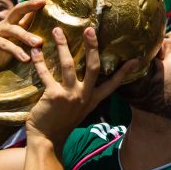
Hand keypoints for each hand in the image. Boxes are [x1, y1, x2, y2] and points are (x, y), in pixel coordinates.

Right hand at [0, 0, 44, 97]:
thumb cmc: (5, 60)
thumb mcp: (21, 48)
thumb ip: (32, 40)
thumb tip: (54, 37)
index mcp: (14, 24)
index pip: (27, 9)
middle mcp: (5, 24)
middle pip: (18, 10)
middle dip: (30, 4)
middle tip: (43, 3)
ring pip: (13, 29)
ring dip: (26, 35)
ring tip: (38, 43)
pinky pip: (4, 44)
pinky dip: (15, 50)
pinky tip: (25, 58)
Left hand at [26, 27, 137, 145]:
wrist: (46, 140)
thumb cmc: (60, 123)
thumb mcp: (78, 111)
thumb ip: (82, 96)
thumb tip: (81, 81)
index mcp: (91, 99)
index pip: (112, 84)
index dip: (124, 72)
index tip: (135, 59)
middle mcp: (84, 96)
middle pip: (93, 66)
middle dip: (92, 46)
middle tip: (89, 29)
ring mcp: (70, 95)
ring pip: (68, 64)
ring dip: (62, 45)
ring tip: (57, 31)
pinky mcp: (54, 96)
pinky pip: (46, 73)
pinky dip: (39, 61)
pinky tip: (35, 51)